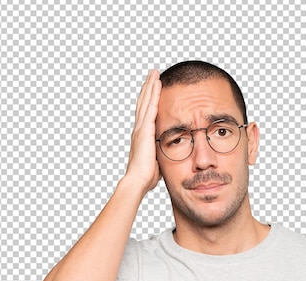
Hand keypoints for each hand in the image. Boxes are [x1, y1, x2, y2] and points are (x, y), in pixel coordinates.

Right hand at [124, 69, 161, 193]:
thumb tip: (167, 157)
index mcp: (141, 136)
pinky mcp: (145, 130)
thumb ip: (160, 155)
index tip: (151, 89)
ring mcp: (141, 128)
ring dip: (150, 86)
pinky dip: (153, 94)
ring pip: (146, 101)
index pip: (145, 113)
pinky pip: (151, 107)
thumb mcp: (156, 162)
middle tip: (152, 74)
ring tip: (154, 73)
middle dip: (148, 88)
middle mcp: (139, 129)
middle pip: (143, 103)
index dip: (148, 100)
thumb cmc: (146, 177)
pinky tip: (157, 84)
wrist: (138, 181)